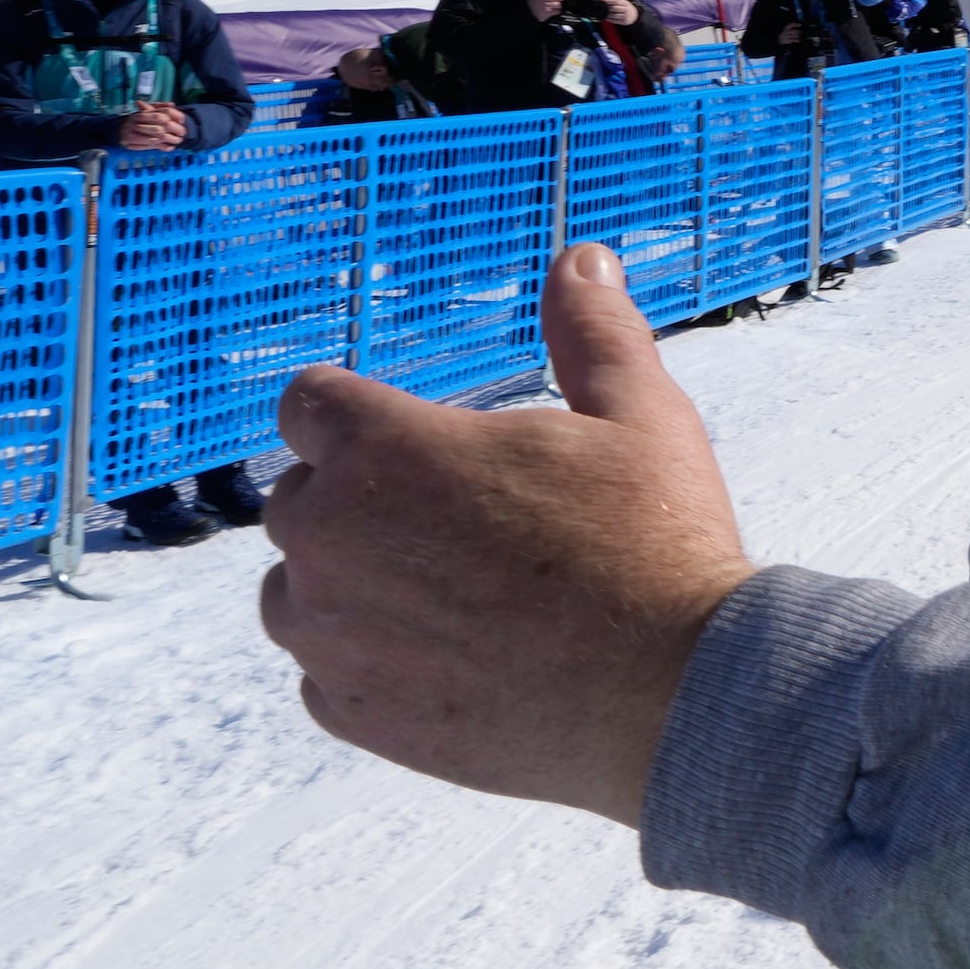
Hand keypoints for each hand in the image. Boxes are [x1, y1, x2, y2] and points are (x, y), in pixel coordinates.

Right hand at [114, 101, 189, 151]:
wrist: (117, 130)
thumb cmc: (137, 121)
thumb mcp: (146, 112)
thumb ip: (159, 107)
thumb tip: (172, 104)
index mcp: (143, 112)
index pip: (161, 112)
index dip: (174, 115)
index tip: (183, 120)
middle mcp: (138, 119)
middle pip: (160, 123)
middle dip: (174, 128)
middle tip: (182, 133)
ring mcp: (133, 129)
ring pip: (156, 134)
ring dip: (170, 139)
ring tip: (178, 141)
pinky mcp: (130, 140)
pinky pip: (148, 144)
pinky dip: (161, 146)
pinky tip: (169, 147)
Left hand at [259, 243, 753, 827]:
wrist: (671, 691)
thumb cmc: (656, 539)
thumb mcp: (640, 413)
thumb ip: (592, 330)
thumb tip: (580, 259)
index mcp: (386, 450)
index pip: (307, 403)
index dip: (356, 409)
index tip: (404, 432)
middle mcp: (331, 538)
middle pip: (299, 497)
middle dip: (361, 498)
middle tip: (460, 519)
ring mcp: (331, 633)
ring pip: (298, 592)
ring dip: (352, 582)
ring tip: (450, 593)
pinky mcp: (351, 709)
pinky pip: (325, 672)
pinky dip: (370, 661)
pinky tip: (451, 656)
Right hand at [528, 0, 564, 22]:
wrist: (527, 15)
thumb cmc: (531, 6)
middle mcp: (542, 0)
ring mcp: (545, 6)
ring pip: (558, 4)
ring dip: (560, 5)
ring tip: (558, 5)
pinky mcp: (547, 13)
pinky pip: (557, 11)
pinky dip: (558, 11)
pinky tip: (556, 10)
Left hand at [602, 0, 637, 27]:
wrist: (635, 15)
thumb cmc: (627, 7)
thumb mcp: (623, 1)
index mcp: (625, 3)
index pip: (616, 1)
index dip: (609, 1)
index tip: (603, 1)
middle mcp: (625, 9)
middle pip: (614, 8)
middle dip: (607, 8)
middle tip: (602, 7)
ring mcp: (625, 16)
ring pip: (614, 15)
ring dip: (607, 14)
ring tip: (603, 13)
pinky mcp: (624, 21)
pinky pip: (615, 21)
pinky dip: (609, 20)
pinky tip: (606, 18)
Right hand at [777, 22, 807, 47]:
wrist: (778, 40)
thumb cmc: (784, 34)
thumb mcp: (786, 30)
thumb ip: (792, 28)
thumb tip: (799, 26)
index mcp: (786, 28)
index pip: (791, 25)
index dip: (796, 24)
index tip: (801, 24)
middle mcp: (786, 31)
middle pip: (794, 31)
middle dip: (799, 32)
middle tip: (800, 33)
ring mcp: (787, 36)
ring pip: (795, 35)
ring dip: (798, 36)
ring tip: (799, 37)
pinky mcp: (788, 40)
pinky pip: (794, 40)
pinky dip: (797, 40)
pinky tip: (798, 41)